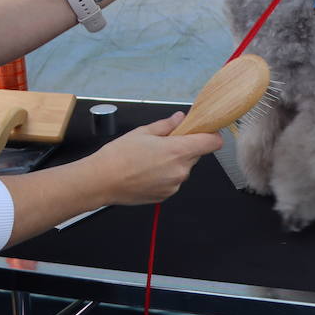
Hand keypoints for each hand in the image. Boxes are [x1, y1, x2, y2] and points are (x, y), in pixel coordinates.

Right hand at [90, 112, 222, 205]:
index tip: (204, 130)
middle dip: (184, 147)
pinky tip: (147, 171)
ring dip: (174, 162)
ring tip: (150, 158)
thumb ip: (167, 125)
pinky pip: (173, 181)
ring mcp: (174, 185)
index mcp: (178, 151)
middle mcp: (180, 171)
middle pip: (196, 154)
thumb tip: (180, 119)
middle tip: (164, 142)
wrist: (102, 181)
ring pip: (183, 168)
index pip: (212, 143)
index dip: (211, 134)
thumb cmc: (119, 156)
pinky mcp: (166, 196)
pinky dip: (165, 175)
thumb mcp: (143, 132)